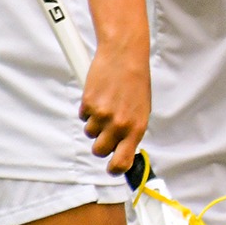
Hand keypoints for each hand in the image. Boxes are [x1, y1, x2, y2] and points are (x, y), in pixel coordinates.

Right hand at [80, 38, 149, 172]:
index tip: (112, 167)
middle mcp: (119, 124)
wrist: (125, 55)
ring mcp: (102, 115)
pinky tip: (99, 96)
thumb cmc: (136, 79)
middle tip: (106, 129)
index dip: (115, 169)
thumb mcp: (142, 109)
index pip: (123, 162)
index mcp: (136, 128)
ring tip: (105, 105)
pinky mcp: (88, 104)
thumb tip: (125, 148)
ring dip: (95, 123)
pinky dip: (88, 109)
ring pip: (90, 133)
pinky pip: (83, 116)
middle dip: (101, 143)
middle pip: (100, 151)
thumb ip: (132, 130)